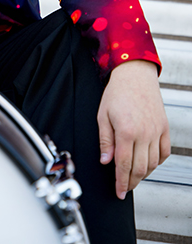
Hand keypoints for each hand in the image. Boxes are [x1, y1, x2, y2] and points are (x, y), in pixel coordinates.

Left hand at [97, 59, 170, 199]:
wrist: (135, 75)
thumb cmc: (117, 92)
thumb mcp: (102, 115)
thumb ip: (105, 140)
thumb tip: (106, 161)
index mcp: (126, 131)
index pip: (124, 165)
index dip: (121, 182)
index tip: (119, 192)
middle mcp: (144, 133)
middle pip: (140, 168)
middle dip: (132, 182)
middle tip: (125, 189)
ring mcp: (156, 131)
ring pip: (153, 163)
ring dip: (144, 174)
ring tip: (134, 177)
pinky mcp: (164, 128)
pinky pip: (164, 152)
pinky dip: (157, 162)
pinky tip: (148, 163)